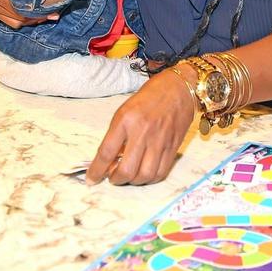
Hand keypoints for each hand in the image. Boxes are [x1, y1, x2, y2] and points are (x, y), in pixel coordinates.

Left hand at [86, 71, 197, 185]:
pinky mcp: (173, 146)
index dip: (97, 171)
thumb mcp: (125, 111)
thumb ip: (116, 135)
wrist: (179, 88)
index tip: (92, 179)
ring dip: (133, 182)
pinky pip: (161, 172)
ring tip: (129, 176)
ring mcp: (160, 140)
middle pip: (127, 170)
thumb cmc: (150, 97)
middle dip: (116, 180)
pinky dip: (150, 179)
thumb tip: (110, 161)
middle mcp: (143, 132)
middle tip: (112, 177)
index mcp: (126, 120)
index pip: (106, 152)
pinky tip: (144, 173)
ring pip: (144, 175)